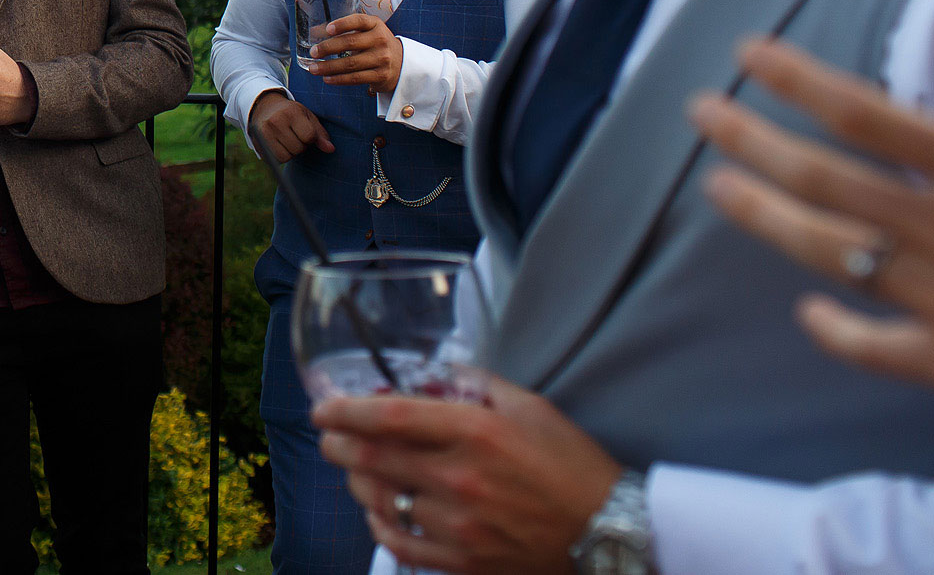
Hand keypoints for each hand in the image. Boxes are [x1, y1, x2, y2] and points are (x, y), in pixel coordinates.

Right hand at [251, 90, 331, 160]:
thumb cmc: (291, 113)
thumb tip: (330, 149)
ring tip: (287, 141)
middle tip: (294, 136)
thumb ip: (320, 134)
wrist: (264, 107)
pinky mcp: (257, 143)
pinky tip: (278, 145)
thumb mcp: (307, 117)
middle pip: (298, 149)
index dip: (310, 138)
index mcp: (291, 112)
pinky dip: (280, 156)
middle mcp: (276, 122)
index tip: (305, 131)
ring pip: (286, 157)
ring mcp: (264, 133)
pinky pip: (275, 160)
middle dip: (300, 146)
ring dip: (290, 153)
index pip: (309, 136)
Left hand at [307, 13, 401, 92]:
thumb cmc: (375, 44)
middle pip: (350, 43)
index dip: (343, 24)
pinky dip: (339, 79)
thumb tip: (314, 32)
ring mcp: (382, 59)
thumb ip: (343, 31)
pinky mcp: (380, 75)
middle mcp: (380, 40)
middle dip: (328, 48)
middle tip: (313, 52)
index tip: (328, 29)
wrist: (401, 63)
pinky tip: (327, 78)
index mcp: (375, 25)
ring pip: (350, 63)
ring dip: (329, 67)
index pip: (359, 21)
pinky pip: (355, 78)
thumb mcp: (365, 32)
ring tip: (314, 69)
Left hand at [313, 378, 620, 574]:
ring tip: (358, 470)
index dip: (344, 411)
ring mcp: (458, 526)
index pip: (388, 417)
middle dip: (338, 444)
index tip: (323, 408)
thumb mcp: (528, 406)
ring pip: (379, 501)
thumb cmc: (570, 463)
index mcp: (474, 432)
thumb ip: (474, 385)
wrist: (610, 531)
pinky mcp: (463, 562)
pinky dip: (380, 527)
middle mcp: (458, 478)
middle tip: (331, 436)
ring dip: (358, 482)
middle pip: (371, 458)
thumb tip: (431, 377)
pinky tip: (379, 514)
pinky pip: (400, 546)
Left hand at [692, 36, 933, 403]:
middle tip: (699, 109)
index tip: (749, 52)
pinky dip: (840, 330)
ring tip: (717, 187)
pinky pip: (882, 351)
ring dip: (767, 219)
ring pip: (834, 255)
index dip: (802, 81)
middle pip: (829, 181)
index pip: (871, 116)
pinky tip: (808, 311)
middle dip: (754, 140)